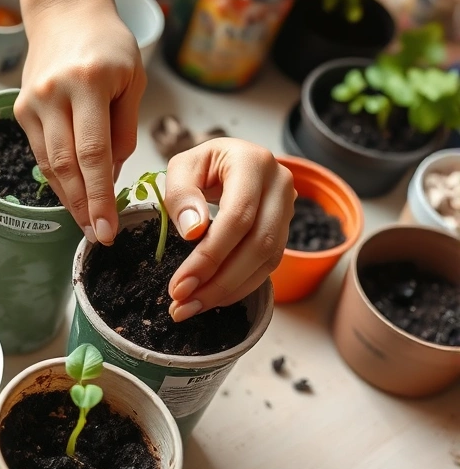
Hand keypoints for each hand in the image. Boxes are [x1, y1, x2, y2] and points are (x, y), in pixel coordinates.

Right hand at [14, 0, 145, 244]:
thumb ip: (124, 129)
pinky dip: (56, 178)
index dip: (100, 197)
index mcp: (88, 83)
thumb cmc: (107, 45)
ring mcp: (32, 102)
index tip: (107, 229)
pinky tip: (72, 195)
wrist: (64, 14)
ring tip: (86, 222)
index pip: (94, 154)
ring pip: (49, 165)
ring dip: (68, 198)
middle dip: (83, 207)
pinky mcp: (20, 110)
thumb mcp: (132, 80)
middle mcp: (54, 93)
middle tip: (96, 235)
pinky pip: (41, 153)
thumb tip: (114, 176)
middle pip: (66, 165)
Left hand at [164, 139, 295, 321]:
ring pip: (266, 260)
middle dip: (218, 282)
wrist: (228, 162)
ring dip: (228, 290)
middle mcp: (280, 185)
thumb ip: (182, 194)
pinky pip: (268, 265)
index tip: (180, 284)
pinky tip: (213, 297)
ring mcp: (287, 208)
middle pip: (257, 244)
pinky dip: (240, 286)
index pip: (238, 216)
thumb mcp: (181, 168)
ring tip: (191, 307)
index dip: (210, 255)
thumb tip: (194, 232)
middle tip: (182, 305)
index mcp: (254, 162)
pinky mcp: (284, 230)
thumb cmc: (202, 164)